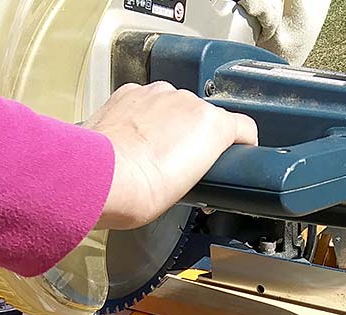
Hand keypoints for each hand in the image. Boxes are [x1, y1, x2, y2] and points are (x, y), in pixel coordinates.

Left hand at [84, 82, 257, 229]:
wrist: (101, 178)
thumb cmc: (141, 190)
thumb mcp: (192, 189)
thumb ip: (203, 166)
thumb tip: (197, 170)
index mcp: (212, 124)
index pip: (243, 128)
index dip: (241, 145)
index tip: (233, 156)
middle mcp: (187, 100)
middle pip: (204, 116)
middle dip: (196, 137)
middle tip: (182, 166)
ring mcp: (157, 94)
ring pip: (173, 106)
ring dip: (168, 125)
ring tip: (153, 154)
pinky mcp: (130, 93)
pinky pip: (146, 102)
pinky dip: (143, 117)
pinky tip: (134, 141)